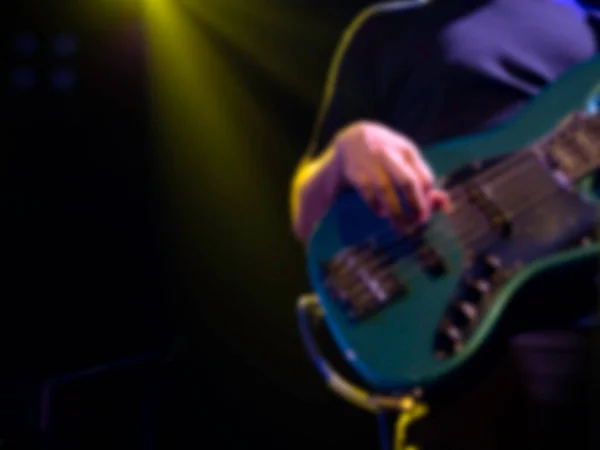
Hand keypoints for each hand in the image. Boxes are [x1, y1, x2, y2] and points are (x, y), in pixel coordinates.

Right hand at [333, 121, 450, 228]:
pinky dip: (376, 206)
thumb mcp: (407, 161)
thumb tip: (447, 206)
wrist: (351, 139)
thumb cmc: (387, 155)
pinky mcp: (355, 172)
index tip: (425, 214)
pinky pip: (367, 193)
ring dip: (395, 212)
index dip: (428, 200)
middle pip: (407, 182)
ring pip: (385, 190)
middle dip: (415, 206)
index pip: (425, 179)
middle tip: (418, 223)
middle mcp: (389, 154)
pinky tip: (382, 213)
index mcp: (407, 151)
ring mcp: (371, 163)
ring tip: (401, 227)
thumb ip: (424, 182)